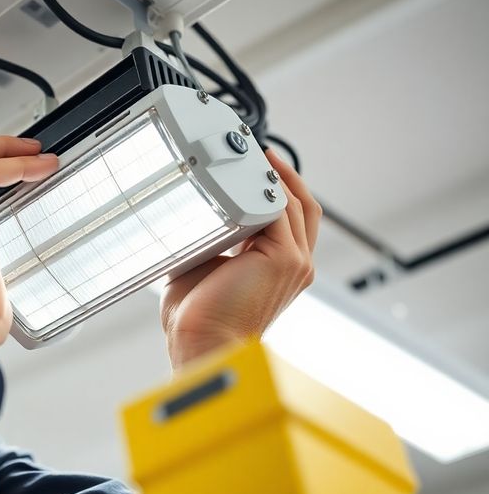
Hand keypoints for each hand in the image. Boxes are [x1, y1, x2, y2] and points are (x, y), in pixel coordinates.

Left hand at [160, 149, 321, 368]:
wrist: (203, 344)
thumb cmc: (199, 317)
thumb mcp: (203, 265)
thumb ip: (208, 237)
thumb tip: (191, 211)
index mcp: (278, 268)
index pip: (289, 219)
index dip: (276, 190)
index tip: (252, 167)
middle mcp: (295, 265)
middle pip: (302, 205)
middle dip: (282, 174)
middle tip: (256, 150)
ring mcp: (294, 263)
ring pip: (294, 204)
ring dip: (273, 175)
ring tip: (250, 154)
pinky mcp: (286, 260)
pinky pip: (281, 211)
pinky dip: (266, 189)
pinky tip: (246, 173)